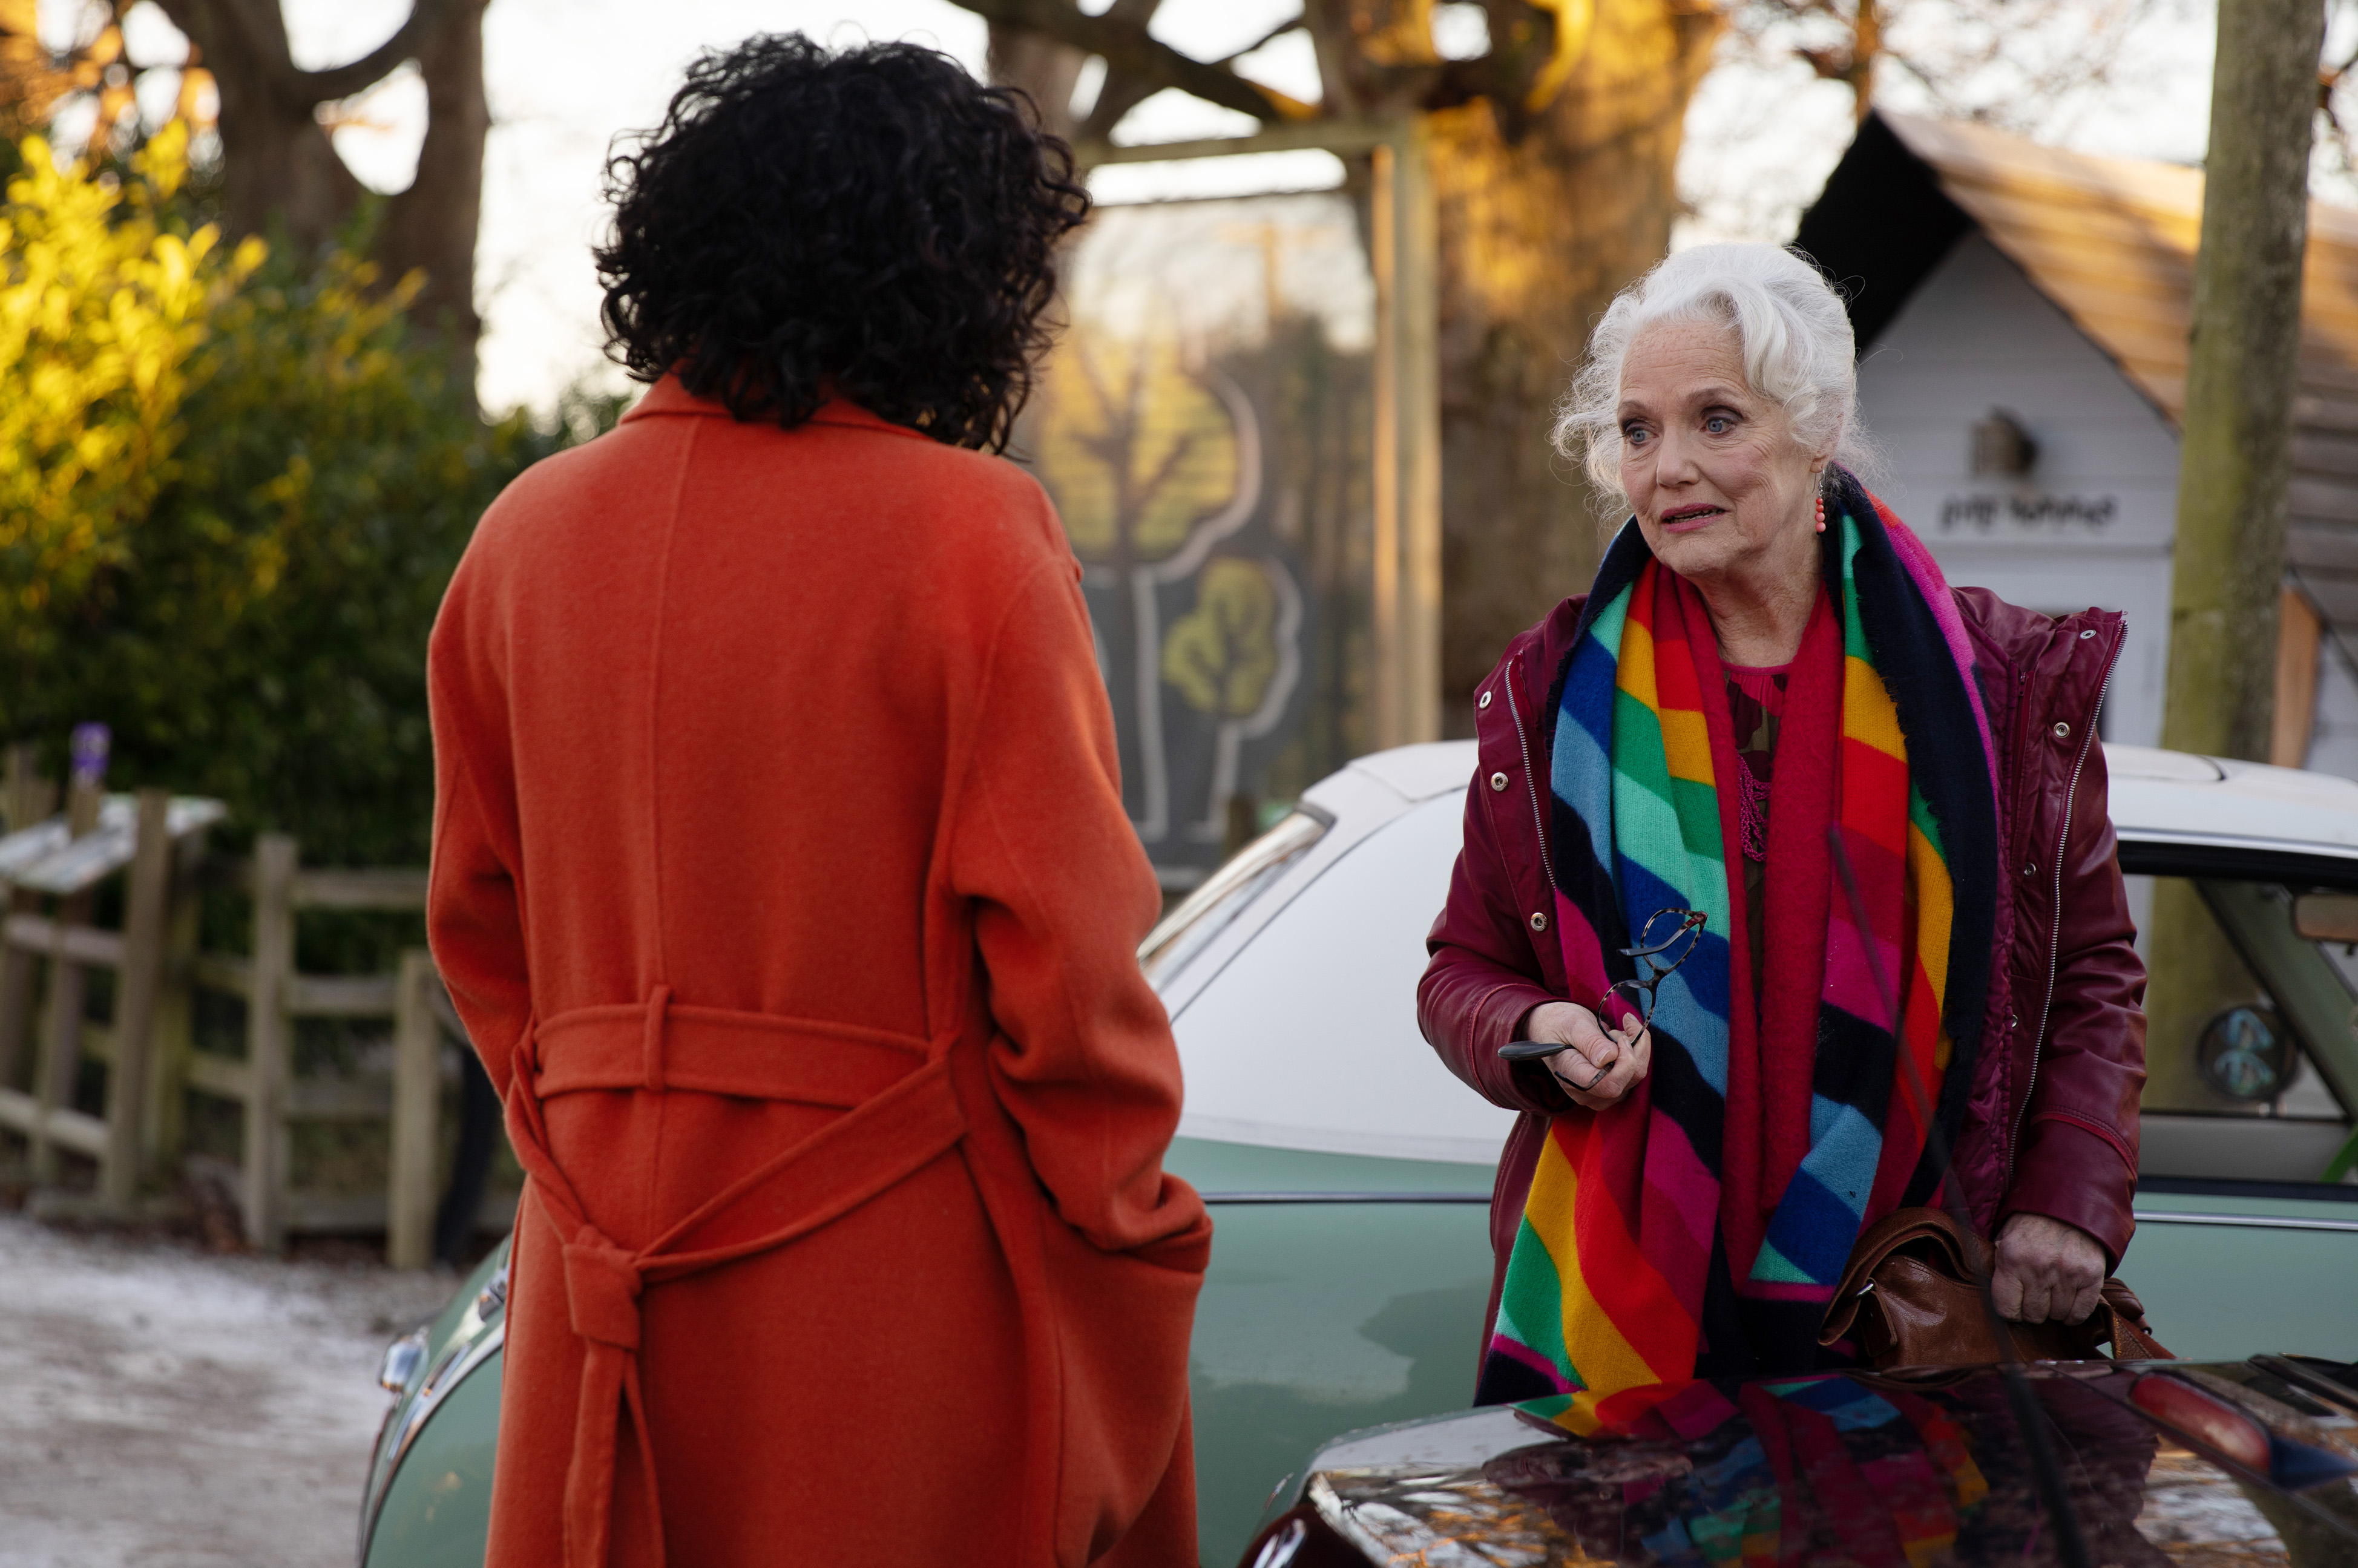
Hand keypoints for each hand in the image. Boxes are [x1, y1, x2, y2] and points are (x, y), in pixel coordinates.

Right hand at [1522, 1001, 1650, 1110]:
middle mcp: (1587, 1093)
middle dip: (1634, 1048)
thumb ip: (1591, 1041)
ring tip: (1614, 1032)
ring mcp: (1600, 1094)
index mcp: (1573, 1078)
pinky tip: (1620, 1040)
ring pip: (1636, 1076)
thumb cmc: (1559, 1024)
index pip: (1609, 1085)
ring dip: (1635, 1049)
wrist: (1551, 1029)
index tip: (1621, 1036)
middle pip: (1629, 1080)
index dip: (1625, 1062)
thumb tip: (1609, 1057)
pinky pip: (1634, 1075)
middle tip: (1624, 1023)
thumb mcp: (1573, 1024)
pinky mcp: (1610, 1088)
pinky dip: (1635, 1054)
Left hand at [1991, 1213, 2105, 1323]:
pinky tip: (2068, 1302)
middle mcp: (2039, 1267)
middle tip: (2035, 1296)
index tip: (2015, 1307)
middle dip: (2033, 1310)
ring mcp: (2067, 1273)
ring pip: (2057, 1315)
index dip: (2010, 1312)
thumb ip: (2001, 1269)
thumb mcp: (2005, 1239)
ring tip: (2052, 1291)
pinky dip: (2074, 1313)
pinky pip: (2080, 1313)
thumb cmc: (2032, 1225)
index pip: (2007, 1309)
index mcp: (2012, 1259)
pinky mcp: (2091, 1276)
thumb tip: (2000, 1303)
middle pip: (2034, 1315)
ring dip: (2054, 1309)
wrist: (2067, 1204)